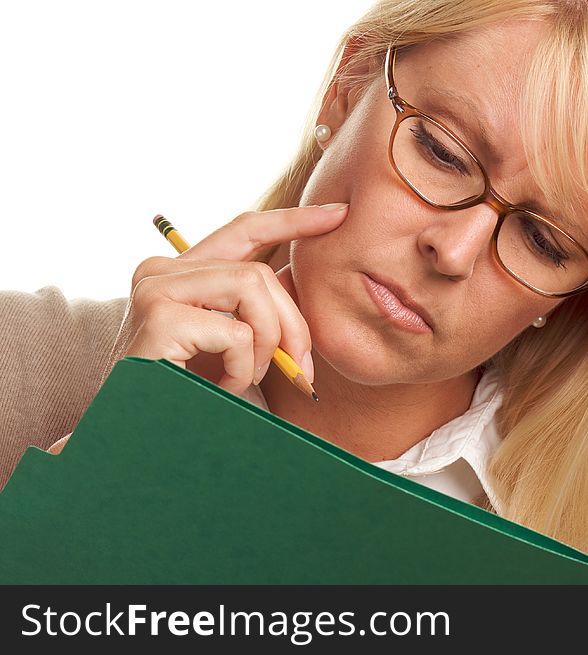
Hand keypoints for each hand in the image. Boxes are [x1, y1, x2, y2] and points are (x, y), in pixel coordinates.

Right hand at [106, 204, 347, 395]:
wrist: (137, 438)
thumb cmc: (190, 396)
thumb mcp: (232, 347)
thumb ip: (260, 313)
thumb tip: (307, 290)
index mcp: (182, 273)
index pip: (245, 230)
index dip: (294, 221)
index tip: (339, 214)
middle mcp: (162, 271)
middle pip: (259, 271)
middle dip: (293, 324)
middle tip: (300, 371)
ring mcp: (155, 288)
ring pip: (252, 287)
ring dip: (265, 345)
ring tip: (243, 378)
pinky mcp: (159, 316)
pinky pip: (236, 332)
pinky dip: (243, 368)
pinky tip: (221, 388)